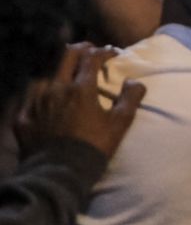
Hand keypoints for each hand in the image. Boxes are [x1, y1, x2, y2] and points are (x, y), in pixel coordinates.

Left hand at [15, 45, 144, 160]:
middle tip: (90, 53)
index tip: (112, 54)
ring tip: (68, 80)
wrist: (59, 174)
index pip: (92, 57)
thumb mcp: (120, 123)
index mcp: (80, 88)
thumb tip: (134, 81)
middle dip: (81, 50)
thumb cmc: (93, 147)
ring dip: (60, 73)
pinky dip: (42, 95)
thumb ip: (131, 97)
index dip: (104, 51)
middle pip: (66, 56)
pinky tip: (48, 102)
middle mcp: (56, 89)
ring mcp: (36, 103)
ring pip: (47, 76)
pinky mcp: (23, 118)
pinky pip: (31, 98)